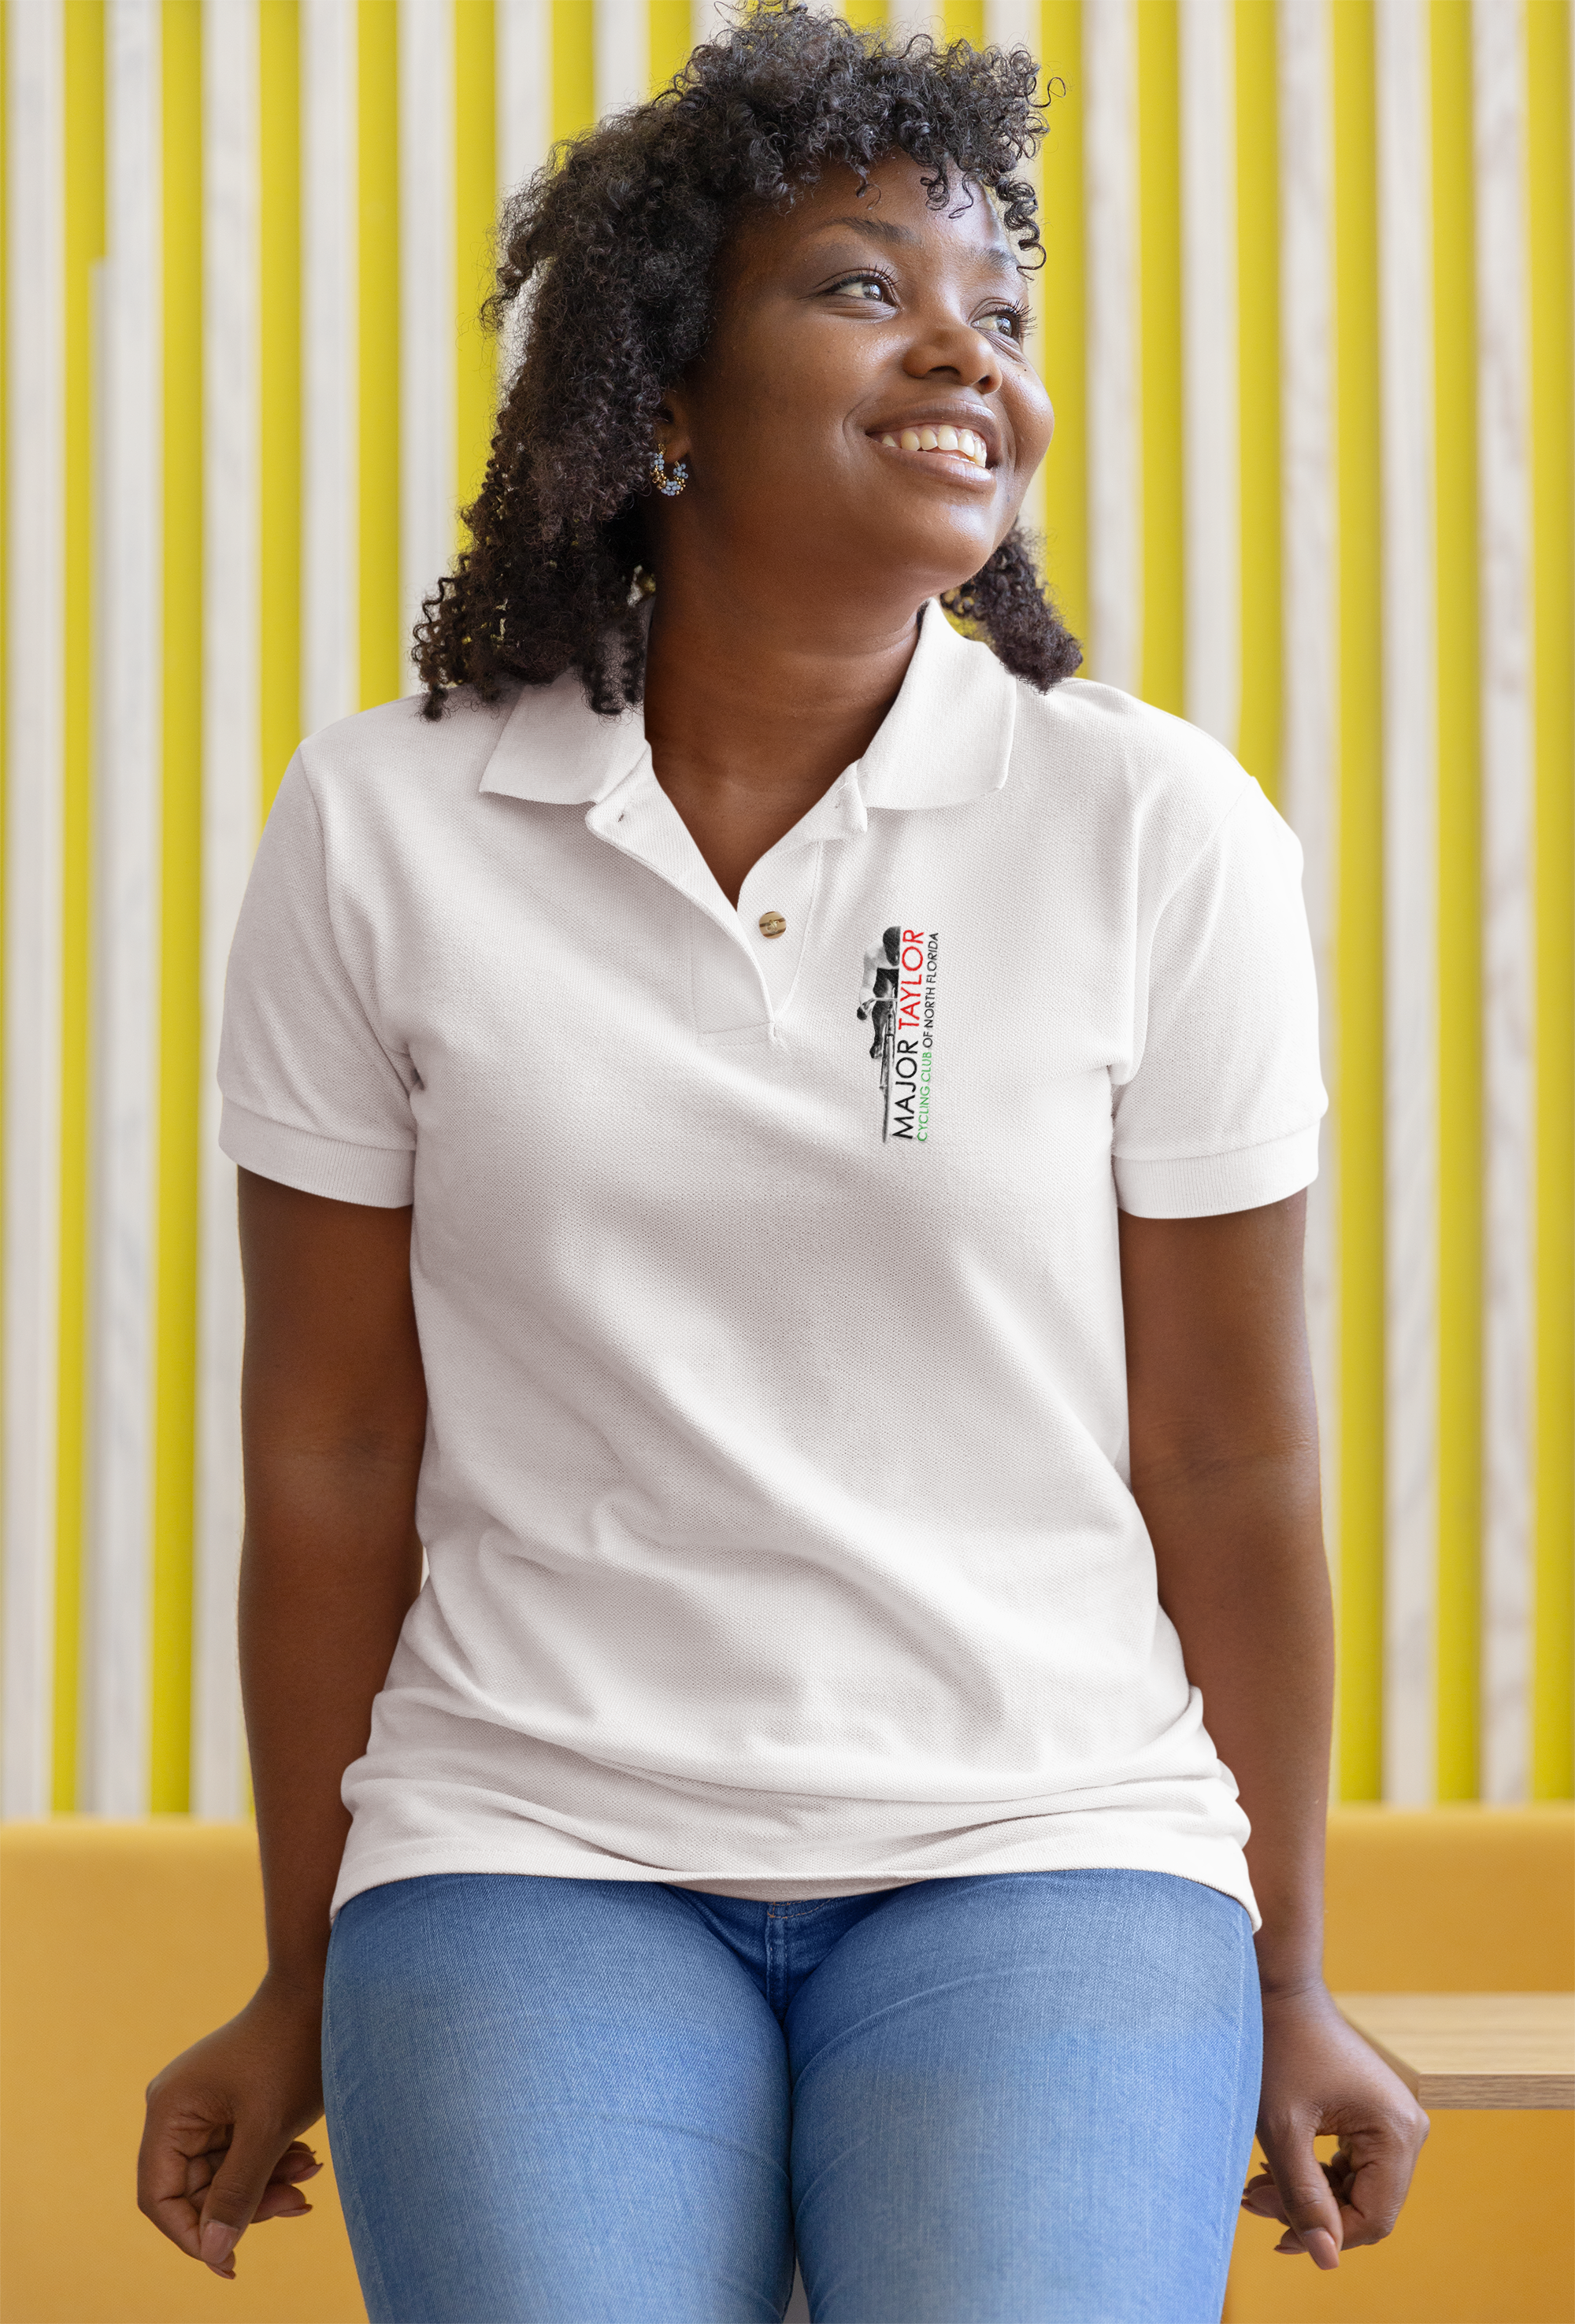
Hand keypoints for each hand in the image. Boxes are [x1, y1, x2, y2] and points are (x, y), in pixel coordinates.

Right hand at [138, 1972, 326, 2279]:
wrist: (321, 1989)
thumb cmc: (293, 2049)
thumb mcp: (268, 2130)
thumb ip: (237, 2193)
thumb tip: (214, 2254)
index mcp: (169, 2111)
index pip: (161, 2197)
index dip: (191, 2235)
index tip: (232, 2262)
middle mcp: (176, 2109)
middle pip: (195, 2189)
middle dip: (245, 2204)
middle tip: (298, 2203)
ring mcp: (203, 2106)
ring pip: (222, 2174)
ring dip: (265, 2183)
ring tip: (310, 2172)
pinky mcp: (230, 2104)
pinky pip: (239, 2151)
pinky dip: (271, 2161)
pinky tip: (307, 2157)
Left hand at [1242, 1982, 1428, 2267]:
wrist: (1278, 1989)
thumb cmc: (1278, 2049)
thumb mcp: (1283, 2129)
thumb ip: (1304, 2196)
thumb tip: (1326, 2262)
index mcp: (1396, 2132)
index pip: (1373, 2219)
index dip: (1327, 2237)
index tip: (1275, 2236)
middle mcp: (1407, 2128)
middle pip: (1367, 2205)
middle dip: (1312, 2213)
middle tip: (1254, 2199)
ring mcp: (1393, 2120)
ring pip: (1356, 2188)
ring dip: (1310, 2195)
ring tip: (1256, 2185)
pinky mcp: (1374, 2115)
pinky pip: (1351, 2165)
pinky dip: (1315, 2173)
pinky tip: (1274, 2168)